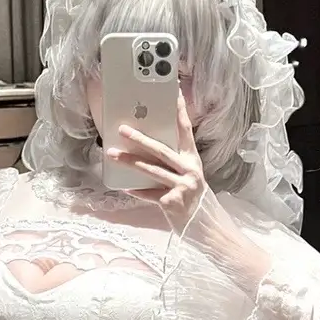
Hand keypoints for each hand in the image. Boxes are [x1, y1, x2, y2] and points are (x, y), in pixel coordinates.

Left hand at [110, 95, 208, 229]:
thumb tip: (145, 148)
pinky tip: (123, 186)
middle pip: (162, 150)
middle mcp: (190, 170)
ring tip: (112, 154)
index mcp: (193, 160)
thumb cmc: (193, 199)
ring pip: (152, 170)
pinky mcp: (173, 203)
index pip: (185, 130)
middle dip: (140, 138)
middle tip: (122, 129)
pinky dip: (136, 191)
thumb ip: (173, 163)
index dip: (179, 110)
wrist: (207, 227)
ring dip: (130, 161)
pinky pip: (150, 194)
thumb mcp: (189, 176)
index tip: (173, 92)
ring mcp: (182, 187)